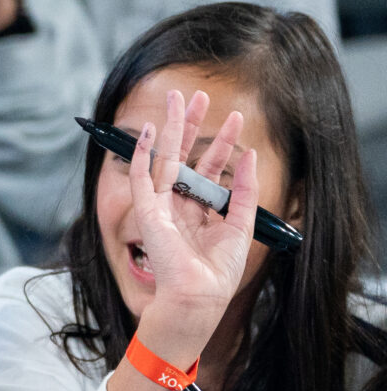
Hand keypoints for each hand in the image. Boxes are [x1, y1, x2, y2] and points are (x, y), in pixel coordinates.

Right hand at [126, 89, 255, 368]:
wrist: (198, 295)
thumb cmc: (217, 271)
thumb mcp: (241, 224)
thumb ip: (245, 190)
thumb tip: (249, 154)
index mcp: (200, 211)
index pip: (209, 168)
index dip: (221, 142)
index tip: (235, 118)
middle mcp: (179, 205)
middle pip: (185, 155)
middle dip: (192, 125)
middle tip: (199, 96)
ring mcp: (161, 206)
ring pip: (165, 157)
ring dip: (172, 127)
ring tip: (179, 98)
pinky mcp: (148, 211)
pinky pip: (141, 176)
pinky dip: (142, 152)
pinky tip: (147, 130)